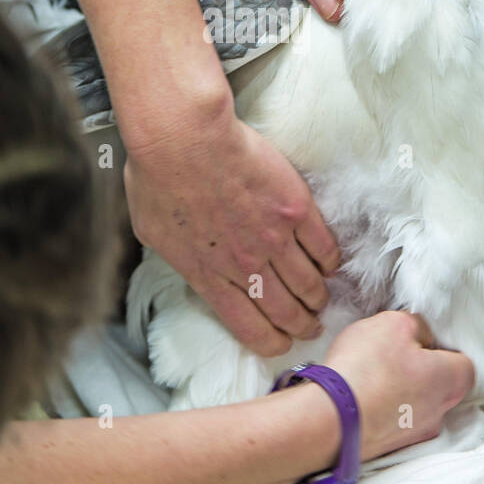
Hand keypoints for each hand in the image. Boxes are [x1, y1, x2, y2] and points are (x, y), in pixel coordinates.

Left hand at [124, 106, 339, 356]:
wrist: (185, 140)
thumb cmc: (158, 176)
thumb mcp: (152, 231)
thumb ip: (177, 253)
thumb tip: (188, 258)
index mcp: (209, 276)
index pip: (248, 326)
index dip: (270, 342)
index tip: (280, 344)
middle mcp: (246, 266)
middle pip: (285, 311)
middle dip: (301, 325)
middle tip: (310, 326)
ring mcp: (274, 239)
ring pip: (309, 284)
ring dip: (318, 297)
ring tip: (322, 300)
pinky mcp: (295, 210)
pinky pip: (323, 247)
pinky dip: (330, 261)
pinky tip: (331, 264)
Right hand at [324, 311, 474, 459]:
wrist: (328, 420)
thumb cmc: (365, 370)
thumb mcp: (394, 323)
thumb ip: (418, 325)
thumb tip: (422, 336)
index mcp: (450, 382)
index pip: (465, 362)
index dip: (443, 347)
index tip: (421, 339)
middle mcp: (439, 414)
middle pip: (440, 385)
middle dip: (420, 368)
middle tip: (392, 354)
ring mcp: (414, 436)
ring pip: (415, 404)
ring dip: (399, 390)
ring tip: (369, 375)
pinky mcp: (388, 448)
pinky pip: (392, 421)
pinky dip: (381, 408)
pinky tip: (359, 395)